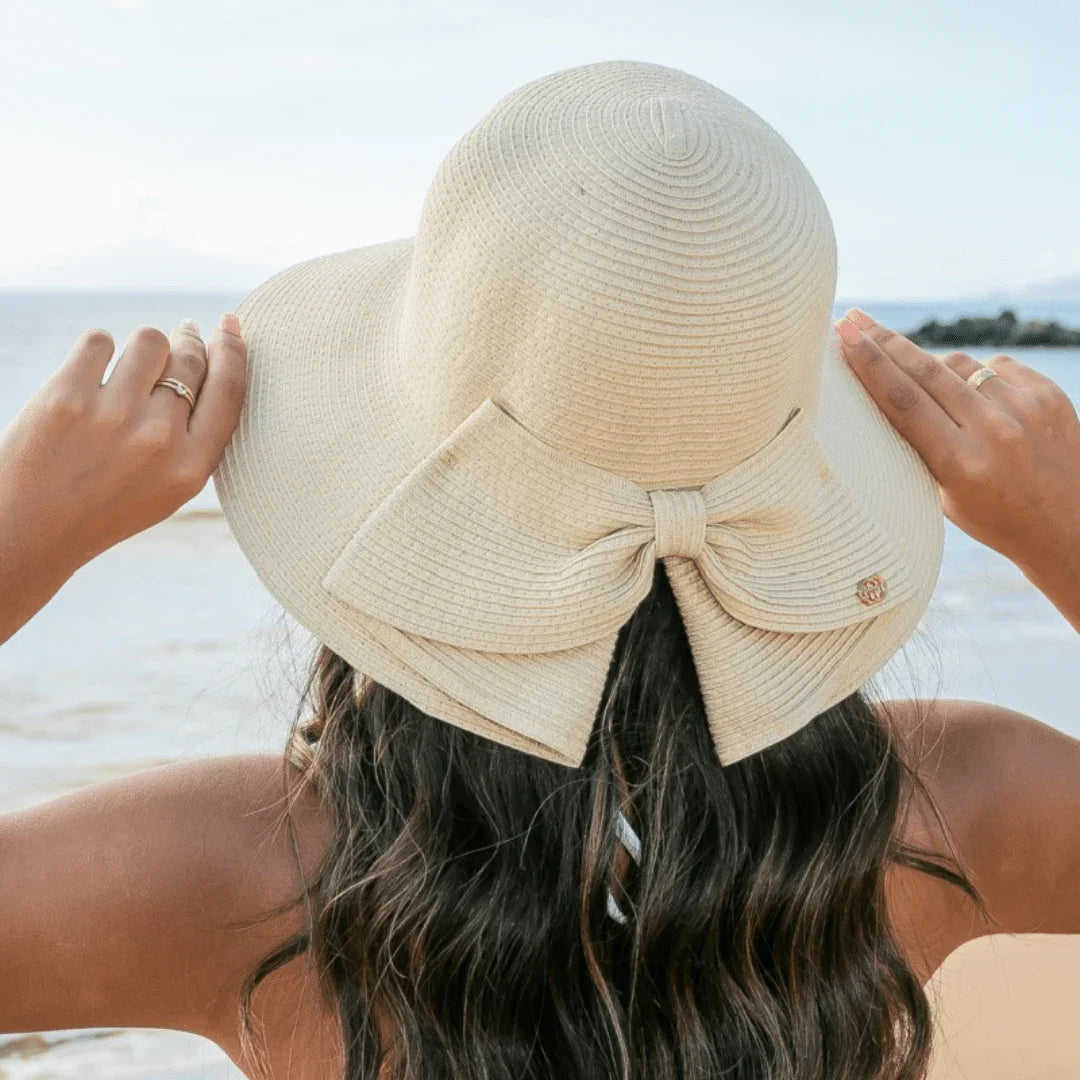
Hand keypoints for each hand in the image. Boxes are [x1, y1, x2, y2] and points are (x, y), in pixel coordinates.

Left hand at [0, 314, 245, 642]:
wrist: (32, 528)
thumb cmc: (108, 502)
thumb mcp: (172, 486)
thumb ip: (198, 435)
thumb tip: (211, 355)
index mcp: (191, 467)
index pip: (228, 391)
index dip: (233, 350)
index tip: (229, 326)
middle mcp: (158, 440)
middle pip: (190, 360)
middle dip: (188, 341)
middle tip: (183, 335)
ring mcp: (112, 415)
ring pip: (149, 341)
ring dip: (143, 347)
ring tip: (130, 367)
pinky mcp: (66, 396)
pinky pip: (100, 340)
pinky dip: (98, 350)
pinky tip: (92, 375)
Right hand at [836, 307, 1079, 626]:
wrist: (1067, 526)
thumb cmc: (992, 516)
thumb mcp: (942, 494)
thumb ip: (917, 444)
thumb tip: (884, 385)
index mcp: (960, 464)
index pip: (903, 401)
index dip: (869, 364)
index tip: (845, 334)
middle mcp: (994, 431)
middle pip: (924, 371)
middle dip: (884, 342)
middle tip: (855, 319)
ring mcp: (1026, 408)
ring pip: (958, 364)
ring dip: (932, 368)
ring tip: (923, 387)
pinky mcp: (1048, 394)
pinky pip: (994, 366)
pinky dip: (975, 377)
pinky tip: (975, 400)